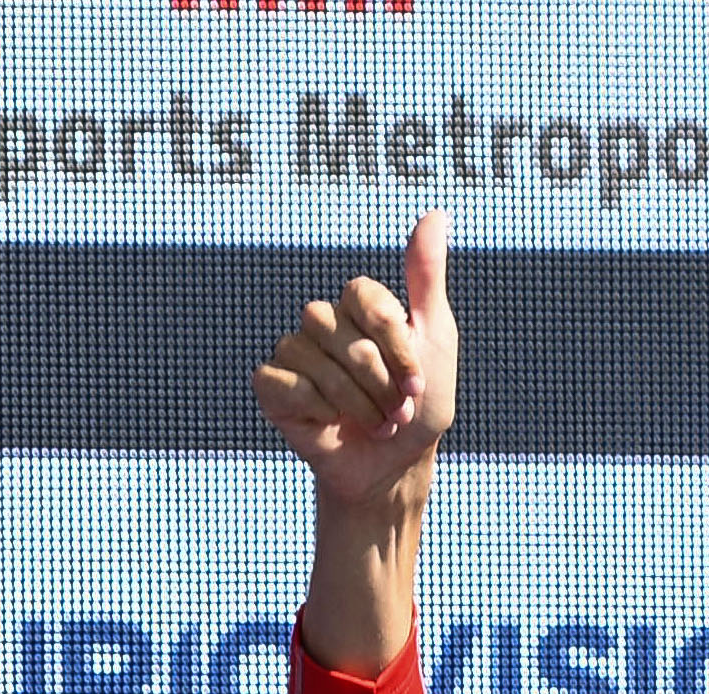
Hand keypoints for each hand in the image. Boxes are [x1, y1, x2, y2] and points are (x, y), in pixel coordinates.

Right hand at [250, 211, 459, 509]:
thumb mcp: (436, 338)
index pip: (368, 300)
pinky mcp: (271, 383)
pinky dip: (319, 412)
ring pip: (318, 363)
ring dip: (357, 404)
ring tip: (374, 422)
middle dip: (381, 383)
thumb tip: (436, 213)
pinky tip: (329, 423)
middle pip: (344, 336)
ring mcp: (293, 349)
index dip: (397, 346)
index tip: (418, 380)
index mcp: (359, 303)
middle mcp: (322, 319)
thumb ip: (426, 277)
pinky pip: (288, 385)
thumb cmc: (421, 404)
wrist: (395, 464)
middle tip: (397, 410)